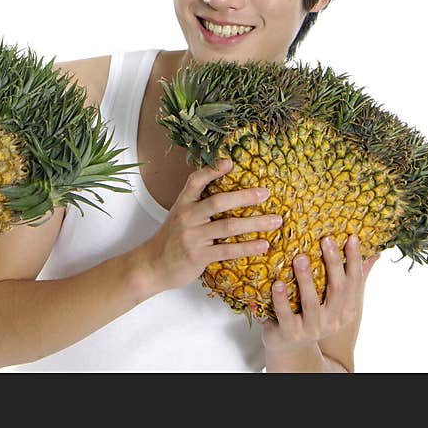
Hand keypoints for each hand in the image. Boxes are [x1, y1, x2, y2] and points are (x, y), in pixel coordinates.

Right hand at [141, 158, 281, 293]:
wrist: (152, 265)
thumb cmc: (170, 240)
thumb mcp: (179, 217)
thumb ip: (197, 206)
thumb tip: (225, 195)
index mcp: (183, 204)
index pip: (196, 181)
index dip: (212, 170)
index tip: (230, 162)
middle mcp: (187, 217)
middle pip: (218, 202)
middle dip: (245, 197)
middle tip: (266, 193)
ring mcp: (192, 237)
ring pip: (228, 226)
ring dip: (255, 223)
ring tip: (275, 221)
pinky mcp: (198, 255)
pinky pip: (228, 250)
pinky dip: (248, 248)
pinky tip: (263, 245)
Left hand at [261, 234, 379, 352]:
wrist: (292, 349)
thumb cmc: (313, 316)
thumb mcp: (335, 301)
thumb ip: (351, 279)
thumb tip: (374, 253)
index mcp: (346, 310)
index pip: (354, 281)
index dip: (354, 260)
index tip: (352, 237)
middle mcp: (333, 320)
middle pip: (337, 289)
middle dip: (333, 263)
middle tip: (326, 240)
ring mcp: (313, 328)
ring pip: (311, 302)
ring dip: (305, 279)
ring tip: (300, 258)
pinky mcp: (291, 333)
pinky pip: (286, 314)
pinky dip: (281, 299)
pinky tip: (276, 283)